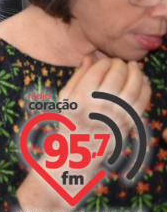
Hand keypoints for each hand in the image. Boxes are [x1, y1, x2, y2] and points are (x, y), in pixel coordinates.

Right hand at [18, 56, 150, 211]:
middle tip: (119, 62)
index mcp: (80, 98)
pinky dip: (145, 88)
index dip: (104, 62)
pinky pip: (142, 102)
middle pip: (116, 76)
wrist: (79, 153)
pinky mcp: (128, 124)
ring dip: (136, 73)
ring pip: (133, 87)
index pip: (98, 70)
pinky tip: (142, 80)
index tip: (105, 60)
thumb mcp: (65, 98)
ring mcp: (116, 116)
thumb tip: (91, 58)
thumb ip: (77, 77)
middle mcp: (99, 107)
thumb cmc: (69, 122)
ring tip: (133, 67)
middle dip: (120, 64)